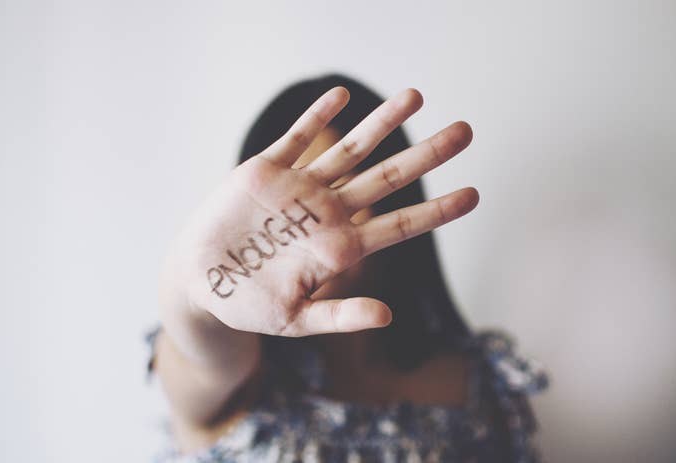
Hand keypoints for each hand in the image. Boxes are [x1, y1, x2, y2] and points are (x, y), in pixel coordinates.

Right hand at [159, 87, 477, 336]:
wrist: (201, 280)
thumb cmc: (250, 305)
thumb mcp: (296, 320)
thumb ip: (339, 316)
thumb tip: (387, 316)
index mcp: (340, 246)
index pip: (400, 225)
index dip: (437, 211)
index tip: (474, 195)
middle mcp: (328, 211)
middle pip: (388, 177)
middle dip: (427, 155)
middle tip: (466, 131)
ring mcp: (300, 188)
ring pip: (351, 149)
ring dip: (383, 123)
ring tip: (417, 96)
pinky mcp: (268, 170)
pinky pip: (298, 137)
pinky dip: (318, 116)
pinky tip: (342, 95)